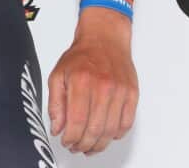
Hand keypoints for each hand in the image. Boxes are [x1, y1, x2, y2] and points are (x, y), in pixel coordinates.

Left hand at [48, 7, 137, 154]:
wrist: (104, 39)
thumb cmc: (80, 56)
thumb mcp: (58, 75)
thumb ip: (56, 103)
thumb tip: (57, 128)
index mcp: (82, 82)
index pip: (77, 120)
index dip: (71, 137)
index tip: (66, 142)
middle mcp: (103, 87)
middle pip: (95, 129)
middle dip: (84, 144)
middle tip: (77, 148)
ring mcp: (120, 92)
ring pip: (112, 130)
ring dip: (100, 144)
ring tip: (90, 147)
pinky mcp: (132, 94)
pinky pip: (127, 123)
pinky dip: (116, 135)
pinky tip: (107, 136)